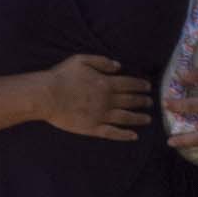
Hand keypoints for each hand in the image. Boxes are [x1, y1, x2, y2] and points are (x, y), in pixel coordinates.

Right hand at [40, 53, 154, 140]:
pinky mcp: (93, 128)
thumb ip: (102, 62)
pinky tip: (133, 136)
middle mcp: (108, 100)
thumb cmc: (61, 76)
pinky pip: (113, 133)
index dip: (140, 86)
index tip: (148, 88)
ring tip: (148, 119)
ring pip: (126, 118)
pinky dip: (124, 135)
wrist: (47, 96)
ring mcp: (101, 116)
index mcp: (106, 83)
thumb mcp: (81, 60)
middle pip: (130, 101)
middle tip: (150, 102)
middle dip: (142, 101)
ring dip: (139, 118)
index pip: (130, 84)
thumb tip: (118, 66)